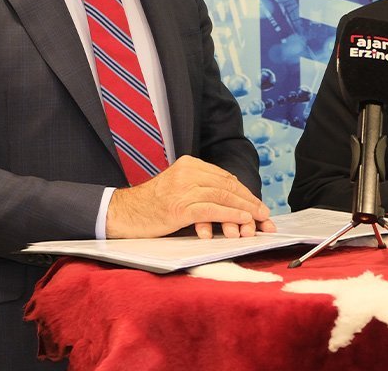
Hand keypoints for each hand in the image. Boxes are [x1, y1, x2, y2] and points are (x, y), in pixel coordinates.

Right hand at [105, 156, 273, 238]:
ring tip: (259, 220)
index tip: (258, 204)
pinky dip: (231, 216)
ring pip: (223, 197)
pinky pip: (212, 210)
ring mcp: (184, 189)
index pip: (225, 177)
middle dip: (250, 201)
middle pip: (228, 186)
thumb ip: (199, 188)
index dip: (244, 192)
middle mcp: (188, 173)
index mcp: (189, 164)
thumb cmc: (151, 205)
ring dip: (245, 210)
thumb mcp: (177, 187)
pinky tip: (243, 222)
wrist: (123, 212)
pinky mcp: (180, 207)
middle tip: (265, 214)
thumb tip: (229, 199)